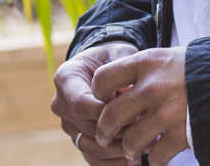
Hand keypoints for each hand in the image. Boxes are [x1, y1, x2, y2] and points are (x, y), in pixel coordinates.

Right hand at [51, 41, 137, 163]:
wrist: (104, 68)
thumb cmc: (112, 59)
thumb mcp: (118, 53)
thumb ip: (122, 69)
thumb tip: (131, 94)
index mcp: (65, 79)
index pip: (81, 103)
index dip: (107, 112)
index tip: (136, 111)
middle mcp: (61, 104)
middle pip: (88, 128)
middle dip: (120, 131)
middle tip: (148, 130)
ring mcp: (69, 125)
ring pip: (92, 147)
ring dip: (120, 150)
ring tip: (147, 146)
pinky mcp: (79, 140)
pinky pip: (94, 160)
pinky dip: (115, 162)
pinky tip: (135, 159)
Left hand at [93, 47, 190, 165]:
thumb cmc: (194, 68)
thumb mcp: (164, 58)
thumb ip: (138, 71)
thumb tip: (111, 90)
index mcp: (146, 63)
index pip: (102, 79)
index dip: (98, 93)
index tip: (102, 101)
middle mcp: (153, 87)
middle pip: (111, 115)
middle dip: (104, 131)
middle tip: (103, 136)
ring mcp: (167, 113)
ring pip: (130, 141)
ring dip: (128, 148)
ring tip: (130, 149)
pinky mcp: (182, 135)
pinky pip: (156, 156)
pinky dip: (153, 159)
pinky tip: (155, 155)